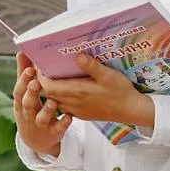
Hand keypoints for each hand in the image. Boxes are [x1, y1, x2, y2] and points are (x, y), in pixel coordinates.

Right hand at [12, 55, 70, 157]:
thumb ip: (24, 74)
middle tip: (36, 83)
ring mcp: (40, 125)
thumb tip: (21, 52)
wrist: (35, 141)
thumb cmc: (31, 109)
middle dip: (31, 93)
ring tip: (52, 101)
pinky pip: (58, 129)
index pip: (19, 91)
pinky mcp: (52, 133)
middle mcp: (28, 114)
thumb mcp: (25, 94)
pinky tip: (68, 116)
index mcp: (21, 102)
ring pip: (41, 118)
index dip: (23, 81)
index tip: (30, 70)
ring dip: (47, 110)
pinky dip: (63, 123)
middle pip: (27, 104)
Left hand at [36, 54, 156, 128]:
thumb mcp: (108, 75)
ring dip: (51, 91)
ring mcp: (76, 110)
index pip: (47, 86)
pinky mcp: (81, 114)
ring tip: (54, 78)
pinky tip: (67, 89)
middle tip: (45, 69)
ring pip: (54, 101)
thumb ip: (91, 65)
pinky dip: (59, 98)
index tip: (41, 66)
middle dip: (42, 82)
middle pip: (47, 94)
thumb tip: (77, 55)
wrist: (130, 110)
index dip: (39, 77)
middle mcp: (73, 102)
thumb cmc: (120, 92)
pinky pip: (63, 107)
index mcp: (77, 91)